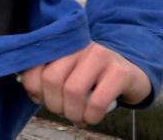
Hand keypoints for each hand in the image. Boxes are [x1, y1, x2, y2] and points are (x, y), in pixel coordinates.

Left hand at [19, 42, 150, 124]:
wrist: (130, 73)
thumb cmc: (92, 76)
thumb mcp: (68, 71)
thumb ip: (47, 76)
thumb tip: (34, 94)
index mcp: (61, 44)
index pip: (34, 64)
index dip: (32, 87)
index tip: (40, 98)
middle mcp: (78, 46)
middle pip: (52, 79)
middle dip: (53, 104)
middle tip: (61, 112)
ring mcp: (100, 56)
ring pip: (72, 90)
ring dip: (72, 112)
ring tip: (76, 117)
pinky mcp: (119, 71)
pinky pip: (97, 100)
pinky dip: (90, 116)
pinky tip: (91, 118)